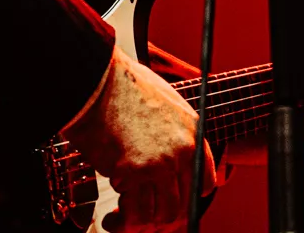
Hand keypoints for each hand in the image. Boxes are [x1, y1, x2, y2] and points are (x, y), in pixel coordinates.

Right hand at [61, 47, 219, 232]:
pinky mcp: (133, 171)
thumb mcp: (166, 103)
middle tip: (142, 215)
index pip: (204, 182)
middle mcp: (182, 151)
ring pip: (161, 214)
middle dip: (161, 216)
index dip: (186, 197)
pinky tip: (113, 215)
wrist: (99, 83)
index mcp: (192, 134)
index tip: (168, 200)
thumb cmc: (124, 89)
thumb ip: (175, 131)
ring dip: (141, 220)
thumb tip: (170, 157)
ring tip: (123, 214)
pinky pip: (135, 212)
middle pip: (182, 205)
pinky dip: (124, 219)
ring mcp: (159, 163)